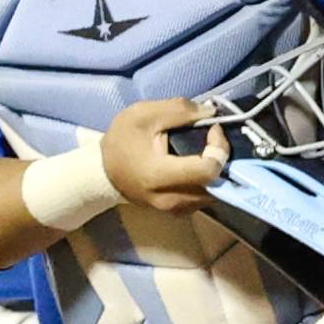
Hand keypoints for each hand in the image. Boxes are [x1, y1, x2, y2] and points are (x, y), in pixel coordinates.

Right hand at [103, 98, 232, 215]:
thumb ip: (179, 110)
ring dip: (217, 170)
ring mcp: (175, 210)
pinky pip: (205, 198)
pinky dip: (209, 181)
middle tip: (212, 138)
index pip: (208, 171)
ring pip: (214, 193)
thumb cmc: (121, 141)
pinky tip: (198, 164)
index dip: (218, 147)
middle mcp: (170, 199)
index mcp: (159, 175)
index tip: (212, 128)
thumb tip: (211, 112)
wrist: (102, 172)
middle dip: (222, 158)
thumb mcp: (143, 114)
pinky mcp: (178, 213)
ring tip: (206, 149)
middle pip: (216, 184)